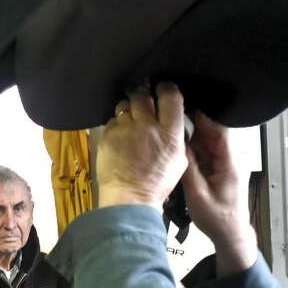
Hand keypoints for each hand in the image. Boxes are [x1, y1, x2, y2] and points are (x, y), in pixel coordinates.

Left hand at [97, 83, 188, 209]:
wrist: (129, 198)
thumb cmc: (155, 184)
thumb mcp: (179, 161)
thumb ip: (178, 138)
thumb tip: (175, 123)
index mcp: (169, 133)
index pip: (170, 97)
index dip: (166, 89)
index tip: (163, 90)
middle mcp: (147, 127)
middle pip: (143, 96)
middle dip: (143, 99)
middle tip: (143, 107)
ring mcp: (125, 130)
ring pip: (125, 106)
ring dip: (128, 111)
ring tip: (130, 123)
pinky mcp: (108, 136)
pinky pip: (112, 121)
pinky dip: (117, 126)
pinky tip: (120, 138)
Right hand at [182, 112, 256, 274]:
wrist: (230, 234)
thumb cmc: (217, 218)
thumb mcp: (197, 194)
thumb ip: (188, 167)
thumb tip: (178, 143)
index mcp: (231, 163)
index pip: (220, 130)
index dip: (204, 116)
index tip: (186, 106)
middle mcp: (233, 158)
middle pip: (215, 130)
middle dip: (195, 121)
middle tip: (174, 114)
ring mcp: (228, 162)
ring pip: (210, 138)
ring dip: (194, 133)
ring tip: (174, 126)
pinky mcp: (222, 166)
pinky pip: (209, 149)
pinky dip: (196, 145)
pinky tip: (182, 144)